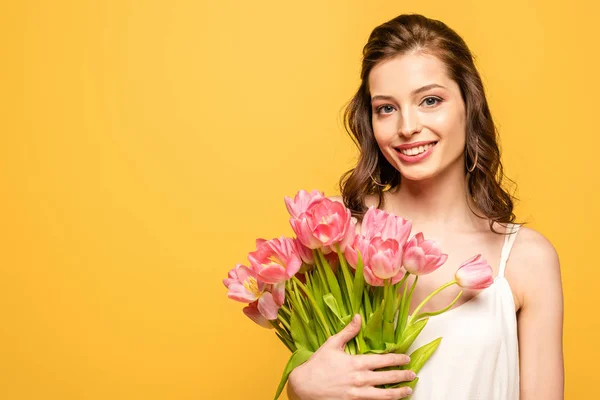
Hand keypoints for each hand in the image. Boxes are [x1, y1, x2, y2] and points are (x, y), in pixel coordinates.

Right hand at [287, 314, 414, 399]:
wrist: (304, 385)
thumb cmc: (318, 364)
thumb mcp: (332, 344)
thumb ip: (348, 331)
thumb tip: (359, 316)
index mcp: (356, 363)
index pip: (383, 360)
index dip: (397, 359)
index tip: (406, 358)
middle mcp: (360, 379)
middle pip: (388, 378)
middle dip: (403, 376)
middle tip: (413, 374)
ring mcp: (357, 394)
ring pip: (384, 395)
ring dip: (398, 392)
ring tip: (408, 390)